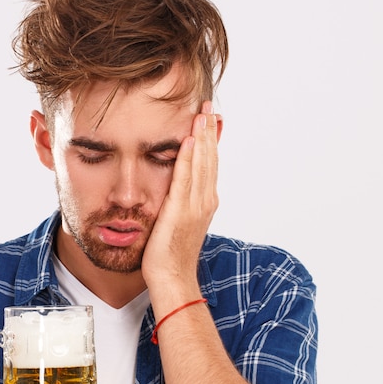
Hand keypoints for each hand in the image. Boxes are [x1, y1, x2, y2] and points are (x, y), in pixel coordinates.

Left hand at [142, 101, 220, 294]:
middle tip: (209, 105)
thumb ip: (182, 202)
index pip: (209, 164)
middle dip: (210, 131)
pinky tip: (189, 139)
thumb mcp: (180, 222)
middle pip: (210, 159)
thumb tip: (177, 188)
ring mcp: (195, 206)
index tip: (209, 118)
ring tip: (202, 112)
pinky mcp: (180, 211)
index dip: (210, 140)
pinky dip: (188, 158)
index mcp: (205, 202)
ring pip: (201, 164)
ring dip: (202, 136)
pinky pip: (185, 178)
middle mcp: (204, 201)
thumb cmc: (172, 254)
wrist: (172, 278)